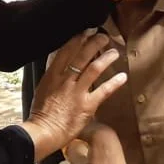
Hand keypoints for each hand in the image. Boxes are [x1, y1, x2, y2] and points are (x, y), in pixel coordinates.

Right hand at [23, 32, 125, 159]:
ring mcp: (77, 92)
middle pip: (82, 56)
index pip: (66, 51)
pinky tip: (123, 76)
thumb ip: (53, 76)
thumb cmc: (40, 113)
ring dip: (106, 58)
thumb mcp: (43, 88)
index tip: (86, 32)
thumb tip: (60, 64)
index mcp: (52, 75)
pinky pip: (104, 91)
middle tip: (103, 37)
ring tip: (114, 52)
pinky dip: (114, 82)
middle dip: (94, 44)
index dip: (77, 39)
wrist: (43, 132)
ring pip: (94, 69)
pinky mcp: (87, 105)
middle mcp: (65, 80)